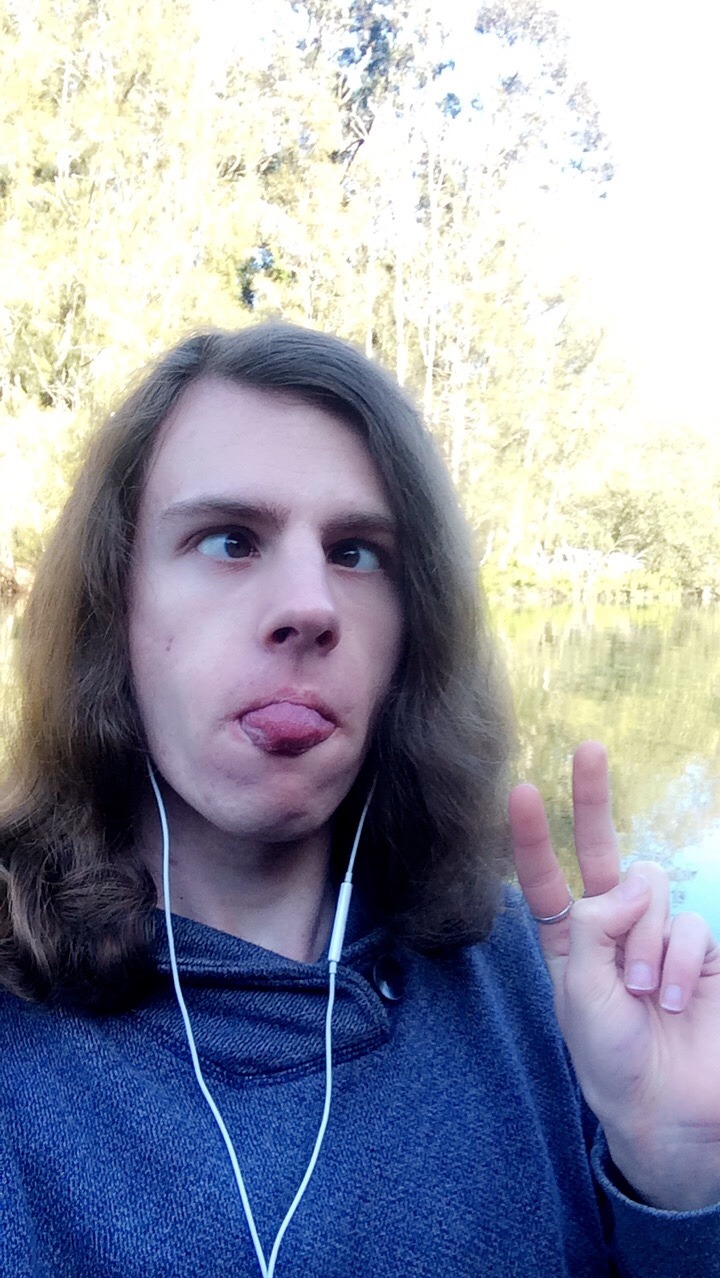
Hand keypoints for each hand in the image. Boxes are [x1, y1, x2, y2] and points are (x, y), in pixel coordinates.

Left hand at [509, 740, 719, 1210]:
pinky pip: (689, 925)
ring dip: (646, 941)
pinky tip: (676, 999)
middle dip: (594, 798)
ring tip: (645, 994)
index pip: (546, 877)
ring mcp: (657, 934)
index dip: (532, 837)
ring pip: (651, 890)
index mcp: (569, 939)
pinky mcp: (701, 950)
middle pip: (603, 849)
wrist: (666, 1108)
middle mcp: (613, 927)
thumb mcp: (579, 993)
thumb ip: (592, 930)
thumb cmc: (610, 1057)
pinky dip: (680, 961)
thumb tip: (625, 885)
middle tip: (588, 749)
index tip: (518, 790)